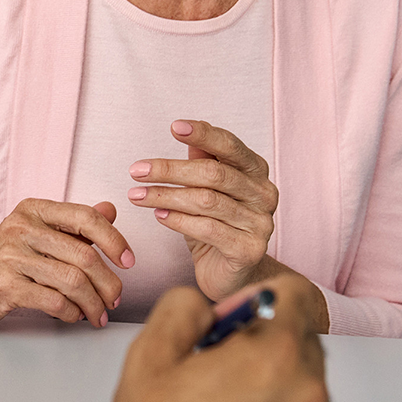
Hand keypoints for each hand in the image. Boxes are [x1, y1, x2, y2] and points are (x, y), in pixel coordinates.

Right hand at [0, 199, 134, 329]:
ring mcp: (10, 257)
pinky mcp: (4, 286)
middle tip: (114, 299)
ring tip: (97, 314)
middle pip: (83, 254)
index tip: (128, 261)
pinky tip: (73, 316)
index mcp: (32, 210)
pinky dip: (71, 313)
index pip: (85, 217)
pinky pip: (53, 301)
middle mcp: (20, 228)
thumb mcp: (34, 235)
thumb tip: (110, 210)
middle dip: (107, 282)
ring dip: (92, 303)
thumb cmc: (0, 262)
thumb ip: (72, 225)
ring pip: (72, 280)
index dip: (114, 240)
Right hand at [107, 276, 329, 401]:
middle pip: (299, 339)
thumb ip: (181, 308)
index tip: (235, 316)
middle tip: (218, 363)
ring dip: (269, 383)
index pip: (296, 294)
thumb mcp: (149, 357)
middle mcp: (305, 391)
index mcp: (274, 354)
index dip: (258, 297)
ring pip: (299, 384)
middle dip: (262, 342)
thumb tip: (201, 304)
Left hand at [127, 119, 277, 300]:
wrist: (231, 275)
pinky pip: (207, 229)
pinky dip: (179, 220)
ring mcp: (260, 223)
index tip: (174, 127)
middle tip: (137, 170)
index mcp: (256, 172)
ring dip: (166, 196)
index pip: (230, 146)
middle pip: (213, 173)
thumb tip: (183, 131)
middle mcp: (264, 194)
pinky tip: (158, 215)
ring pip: (206, 201)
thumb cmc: (215, 226)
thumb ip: (202, 161)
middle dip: (170, 170)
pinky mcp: (249, 250)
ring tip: (137, 194)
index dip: (203, 135)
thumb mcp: (206, 190)